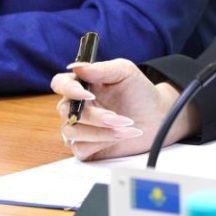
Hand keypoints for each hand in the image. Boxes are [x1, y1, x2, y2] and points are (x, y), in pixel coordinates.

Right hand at [51, 58, 195, 160]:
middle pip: (67, 112)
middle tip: (119, 118)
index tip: (89, 94)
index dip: (69, 89)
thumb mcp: (125, 72)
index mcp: (81, 85)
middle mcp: (75, 106)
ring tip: (127, 126)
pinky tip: (121, 136)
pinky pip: (81, 148)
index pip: (60, 84)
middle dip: (95, 117)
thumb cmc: (139, 91)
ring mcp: (78, 127)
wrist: (156, 117)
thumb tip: (75, 66)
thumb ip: (101, 69)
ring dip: (102, 131)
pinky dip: (103, 143)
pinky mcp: (84, 146)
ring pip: (73, 132)